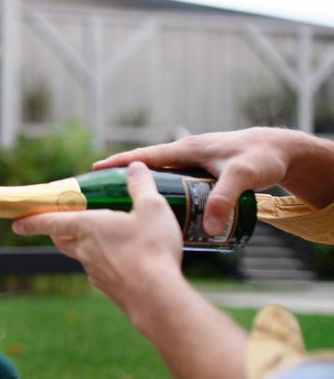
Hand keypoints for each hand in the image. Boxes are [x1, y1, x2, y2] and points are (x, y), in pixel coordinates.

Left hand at [14, 162, 183, 319]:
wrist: (156, 298)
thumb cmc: (151, 249)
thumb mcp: (152, 208)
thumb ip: (141, 186)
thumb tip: (135, 166)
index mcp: (87, 227)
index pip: (50, 222)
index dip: (32, 221)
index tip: (16, 223)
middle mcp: (84, 250)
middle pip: (62, 240)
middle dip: (57, 232)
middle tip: (59, 226)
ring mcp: (95, 272)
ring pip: (81, 256)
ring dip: (84, 247)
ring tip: (101, 240)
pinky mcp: (109, 288)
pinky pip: (100, 271)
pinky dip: (105, 263)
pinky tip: (123, 262)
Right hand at [94, 127, 333, 232]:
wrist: (284, 151)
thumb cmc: (262, 158)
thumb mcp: (243, 178)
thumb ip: (225, 201)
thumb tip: (209, 229)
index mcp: (187, 149)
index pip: (146, 156)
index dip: (120, 162)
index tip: (95, 169)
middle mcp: (186, 154)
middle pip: (147, 168)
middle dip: (124, 179)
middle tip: (103, 196)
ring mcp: (193, 163)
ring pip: (161, 178)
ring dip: (143, 189)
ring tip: (126, 209)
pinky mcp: (202, 174)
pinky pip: (174, 184)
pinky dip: (162, 194)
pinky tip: (159, 212)